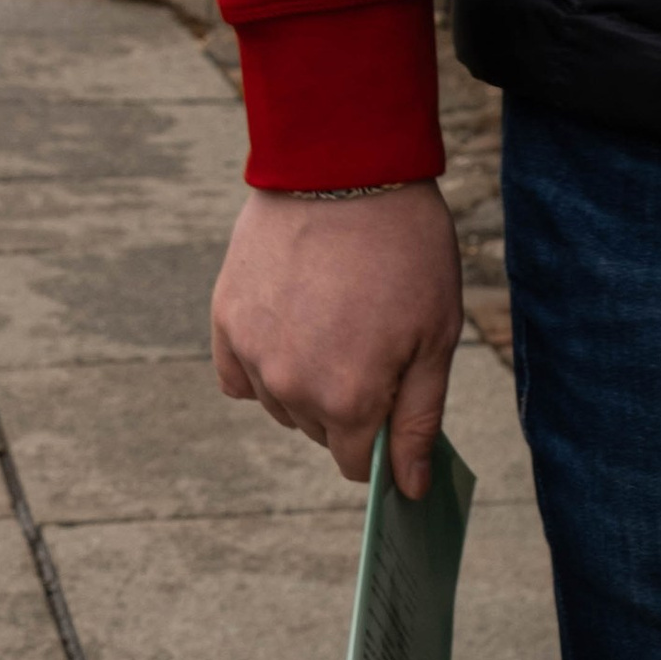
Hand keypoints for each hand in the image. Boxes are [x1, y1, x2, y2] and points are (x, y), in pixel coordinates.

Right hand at [209, 183, 463, 497]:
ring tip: (335, 322)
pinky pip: (238, 375)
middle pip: (318, 432)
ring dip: (305, 383)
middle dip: (347, 407)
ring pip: (279, 404)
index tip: (393, 406)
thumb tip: (408, 490)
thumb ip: (418, 421)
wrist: (344, 169)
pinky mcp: (224, 319)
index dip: (380, 443)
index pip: (355, 465)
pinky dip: (261, 365)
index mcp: (348, 401)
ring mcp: (251, 354)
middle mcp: (289, 389)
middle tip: (374, 343)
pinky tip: (291, 326)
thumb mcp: (435, 339)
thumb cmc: (406, 251)